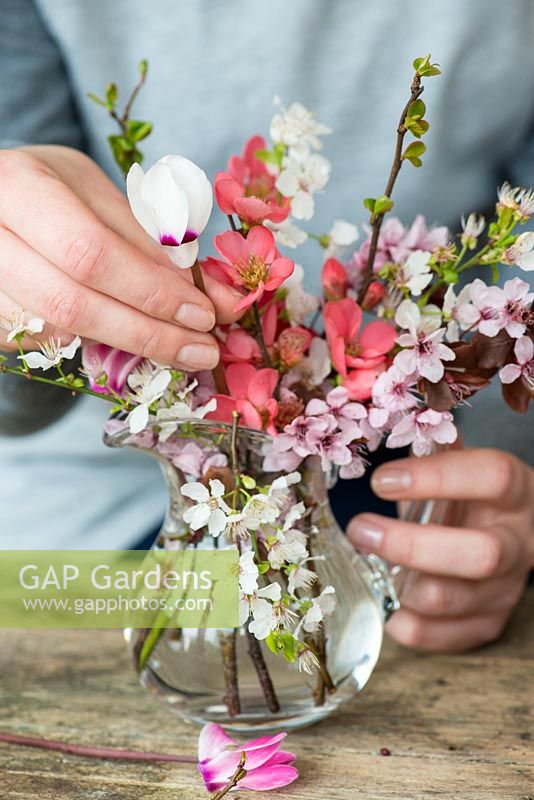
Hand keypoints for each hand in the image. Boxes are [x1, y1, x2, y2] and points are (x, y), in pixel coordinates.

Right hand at [0, 145, 242, 366]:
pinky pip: (53, 345)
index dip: (150, 290)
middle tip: (203, 350)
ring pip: (63, 334)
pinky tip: (138, 340)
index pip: (89, 252)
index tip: (203, 314)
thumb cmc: (56, 193)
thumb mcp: (103, 197)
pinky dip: (103, 346)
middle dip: (148, 334)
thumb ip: (154, 244)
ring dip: (133, 348)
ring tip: (184, 350)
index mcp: (19, 189)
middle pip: (72, 305)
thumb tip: (217, 298)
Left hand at [348, 448, 533, 651]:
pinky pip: (440, 636)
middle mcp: (519, 541)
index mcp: (515, 490)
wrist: (503, 534)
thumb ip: (428, 449)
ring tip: (362, 561)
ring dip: (398, 584)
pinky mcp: (486, 624)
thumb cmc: (467, 495)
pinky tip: (380, 596)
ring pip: (455, 599)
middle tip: (360, 529)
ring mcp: (505, 589)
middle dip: (412, 545)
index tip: (381, 480)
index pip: (491, 477)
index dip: (436, 478)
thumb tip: (374, 426)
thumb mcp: (459, 465)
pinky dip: (401, 620)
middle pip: (481, 554)